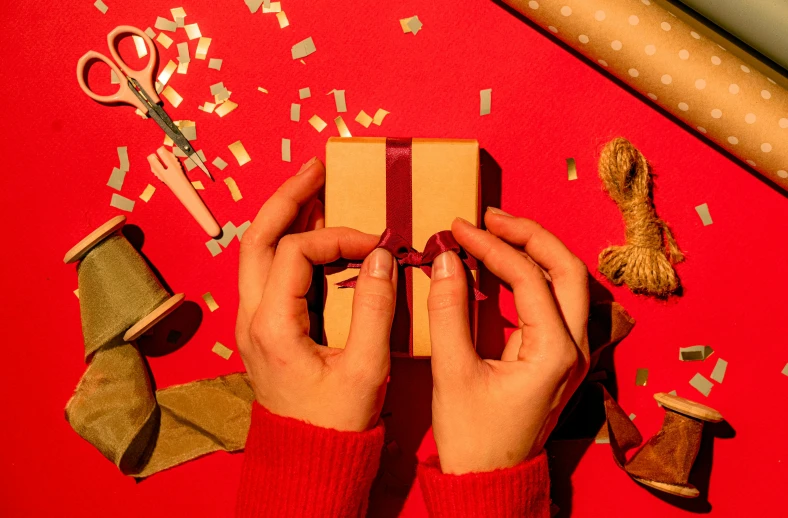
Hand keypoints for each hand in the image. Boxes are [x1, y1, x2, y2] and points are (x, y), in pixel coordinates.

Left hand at [236, 158, 397, 431]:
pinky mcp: (263, 327)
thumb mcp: (365, 368)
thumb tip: (381, 256)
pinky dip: (286, 243)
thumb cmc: (336, 421)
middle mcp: (251, 317)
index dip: (339, 237)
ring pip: (255, 252)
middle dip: (287, 199)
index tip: (378, 243)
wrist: (310, 457)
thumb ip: (375, 308)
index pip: (298, 253)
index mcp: (272, 325)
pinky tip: (310, 234)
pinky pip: (266, 271)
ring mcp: (251, 321)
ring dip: (282, 217)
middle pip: (256, 238)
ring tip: (311, 189)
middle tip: (316, 169)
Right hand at [428, 209, 589, 473]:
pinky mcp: (558, 358)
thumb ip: (449, 311)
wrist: (489, 481)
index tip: (458, 228)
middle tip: (490, 217)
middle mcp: (574, 349)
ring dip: (536, 251)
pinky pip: (555, 302)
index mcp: (555, 352)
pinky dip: (531, 276)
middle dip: (530, 235)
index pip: (528, 277)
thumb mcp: (453, 372)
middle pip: (568, 269)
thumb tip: (446, 258)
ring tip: (497, 231)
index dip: (491, 246)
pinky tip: (502, 266)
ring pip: (569, 283)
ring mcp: (571, 354)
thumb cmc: (473, 438)